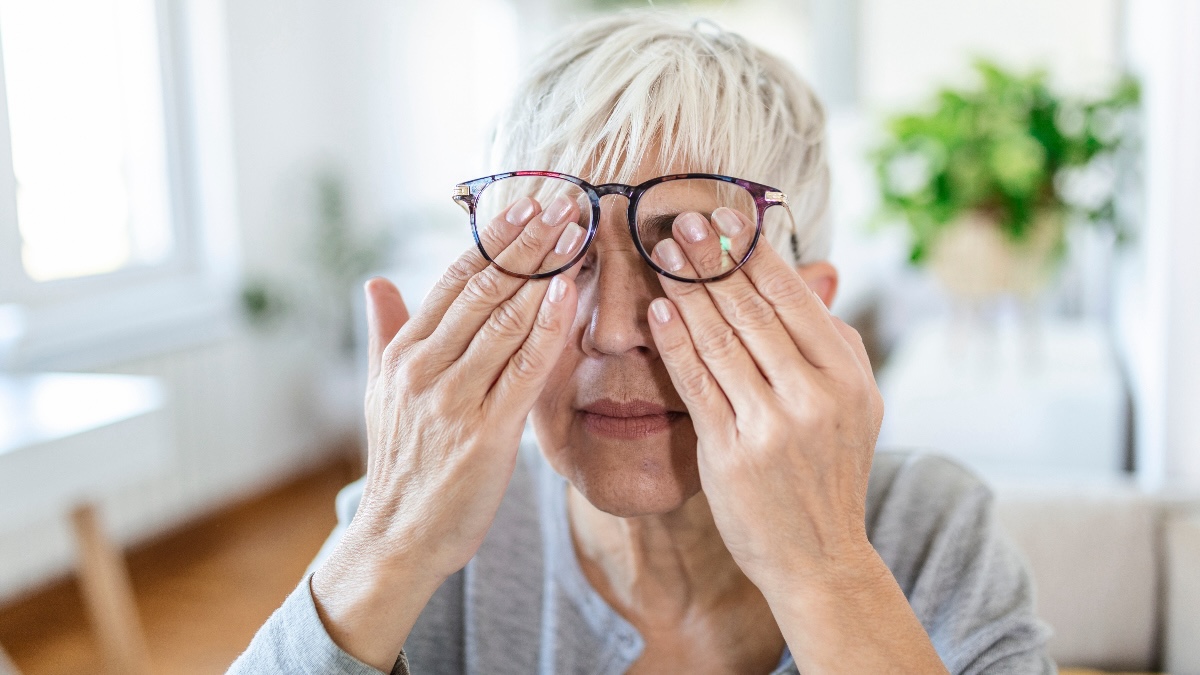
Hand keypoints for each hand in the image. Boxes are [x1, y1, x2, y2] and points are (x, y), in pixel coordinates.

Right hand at [311, 194, 586, 669]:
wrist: (398, 536)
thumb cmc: (401, 462)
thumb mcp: (380, 392)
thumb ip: (384, 332)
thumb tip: (376, 281)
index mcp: (403, 353)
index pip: (455, 279)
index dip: (494, 238)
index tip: (528, 203)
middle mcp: (424, 368)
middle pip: (484, 289)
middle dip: (527, 241)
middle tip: (564, 200)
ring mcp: (454, 399)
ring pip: (506, 320)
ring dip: (545, 271)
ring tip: (577, 230)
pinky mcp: (485, 433)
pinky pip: (524, 369)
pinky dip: (549, 327)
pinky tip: (571, 291)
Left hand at [647, 209, 948, 672]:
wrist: (820, 557)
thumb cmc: (830, 472)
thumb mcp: (855, 403)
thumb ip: (835, 339)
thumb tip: (816, 273)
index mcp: (847, 374)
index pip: (792, 298)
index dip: (753, 253)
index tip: (723, 216)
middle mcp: (814, 394)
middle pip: (752, 310)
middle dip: (712, 258)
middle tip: (679, 218)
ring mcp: (772, 424)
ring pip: (720, 340)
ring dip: (687, 290)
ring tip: (661, 252)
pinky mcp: (732, 452)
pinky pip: (696, 384)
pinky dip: (675, 343)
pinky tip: (658, 312)